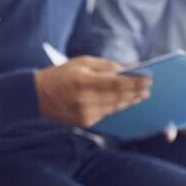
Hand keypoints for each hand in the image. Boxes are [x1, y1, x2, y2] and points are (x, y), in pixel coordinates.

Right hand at [34, 57, 151, 127]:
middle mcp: (85, 100)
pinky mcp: (85, 122)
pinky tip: (123, 102)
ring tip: (139, 96)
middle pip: (119, 97)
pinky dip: (115, 107)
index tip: (149, 79)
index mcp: (84, 81)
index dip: (135, 82)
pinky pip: (106, 114)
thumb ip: (106, 66)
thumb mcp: (82, 62)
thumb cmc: (61, 75)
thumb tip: (130, 68)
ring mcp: (85, 114)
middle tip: (148, 89)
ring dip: (128, 101)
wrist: (37, 96)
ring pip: (115, 107)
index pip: (117, 83)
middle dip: (135, 93)